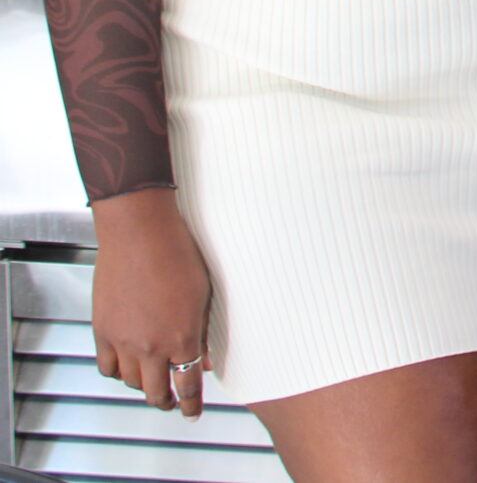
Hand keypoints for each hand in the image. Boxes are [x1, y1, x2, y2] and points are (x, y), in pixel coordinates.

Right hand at [90, 188, 212, 419]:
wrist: (140, 233)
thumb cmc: (178, 254)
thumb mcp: (205, 295)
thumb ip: (203, 332)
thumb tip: (203, 358)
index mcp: (182, 337)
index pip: (186, 386)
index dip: (190, 405)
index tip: (192, 413)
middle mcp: (150, 345)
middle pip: (155, 392)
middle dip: (166, 401)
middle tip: (172, 403)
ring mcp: (123, 340)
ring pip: (130, 382)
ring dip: (142, 386)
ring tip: (150, 384)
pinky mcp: (102, 330)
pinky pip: (106, 366)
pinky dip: (117, 371)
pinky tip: (125, 367)